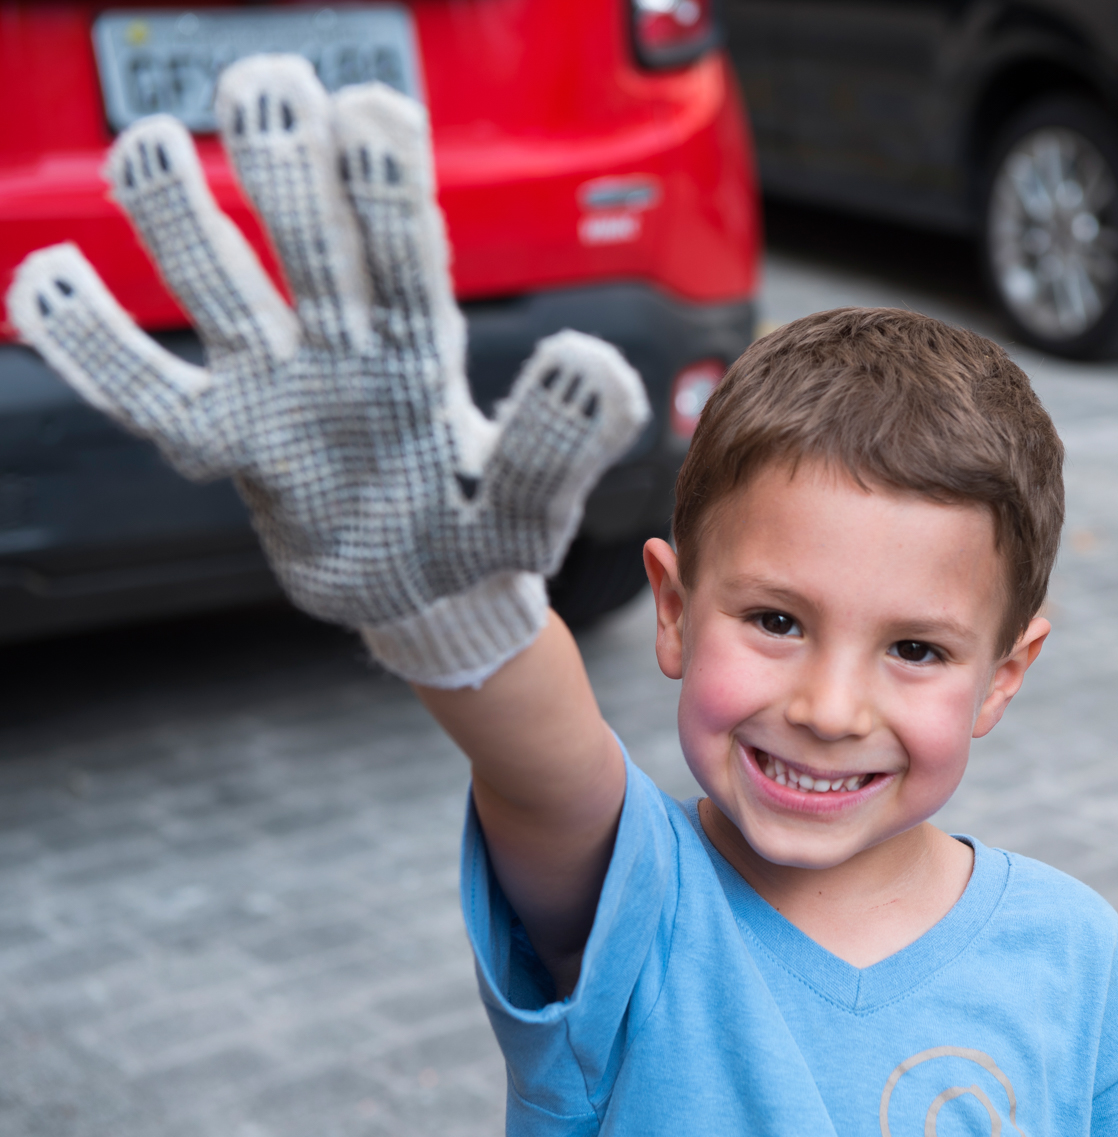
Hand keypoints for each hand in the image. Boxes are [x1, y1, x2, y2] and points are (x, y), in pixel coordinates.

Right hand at [7, 55, 648, 687]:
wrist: (426, 592)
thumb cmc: (478, 540)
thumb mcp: (529, 508)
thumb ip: (560, 447)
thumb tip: (591, 361)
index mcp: (423, 354)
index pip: (405, 260)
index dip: (387, 193)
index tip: (372, 114)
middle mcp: (346, 351)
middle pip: (308, 248)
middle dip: (287, 173)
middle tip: (267, 91)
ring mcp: (280, 390)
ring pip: (222, 292)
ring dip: (185, 224)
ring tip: (150, 149)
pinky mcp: (230, 446)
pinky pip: (148, 393)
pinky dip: (97, 349)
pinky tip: (43, 284)